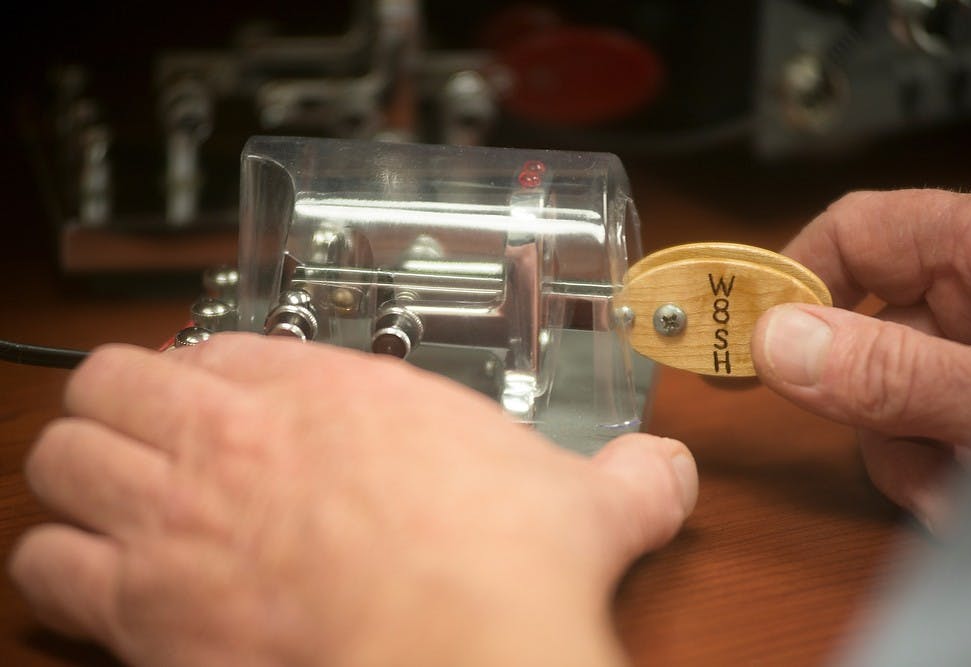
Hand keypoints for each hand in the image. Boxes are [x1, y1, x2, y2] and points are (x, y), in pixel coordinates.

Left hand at [9, 333, 696, 665]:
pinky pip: (51, 566)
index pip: (227, 345)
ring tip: (111, 492)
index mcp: (333, 395)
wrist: (457, 651)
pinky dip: (62, 568)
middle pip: (118, 380)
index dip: (217, 369)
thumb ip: (626, 477)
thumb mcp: (580, 502)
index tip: (227, 393)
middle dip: (125, 402)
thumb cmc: (498, 570)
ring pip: (66, 456)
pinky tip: (98, 577)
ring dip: (82, 471)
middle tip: (152, 431)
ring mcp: (181, 514)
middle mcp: (241, 438)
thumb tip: (669, 470)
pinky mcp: (145, 605)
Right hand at [752, 189, 970, 530]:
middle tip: (869, 439)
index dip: (789, 279)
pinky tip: (958, 496)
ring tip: (946, 495)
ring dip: (900, 452)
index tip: (734, 339)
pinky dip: (934, 467)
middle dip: (859, 402)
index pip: (855, 232)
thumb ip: (891, 372)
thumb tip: (774, 344)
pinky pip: (931, 423)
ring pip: (892, 391)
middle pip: (865, 329)